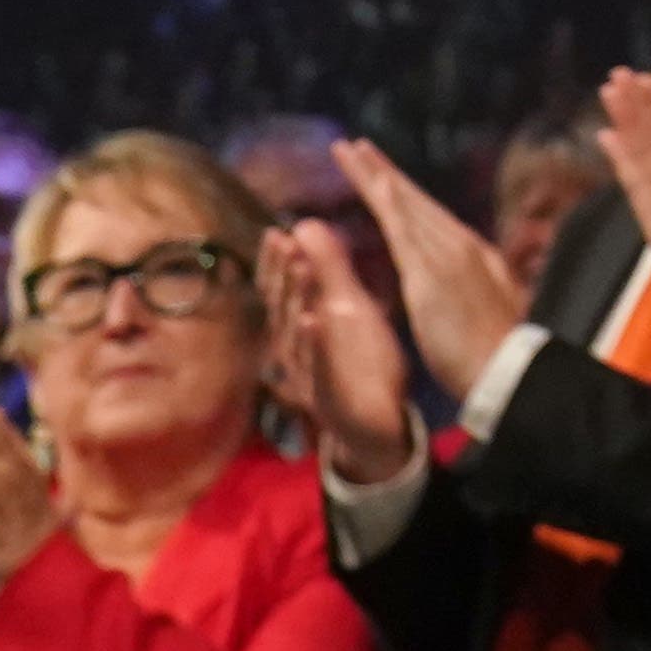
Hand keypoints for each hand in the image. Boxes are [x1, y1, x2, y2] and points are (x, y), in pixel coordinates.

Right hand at [262, 226, 421, 488]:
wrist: (376, 424)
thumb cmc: (359, 362)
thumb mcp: (349, 308)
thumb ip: (330, 270)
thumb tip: (306, 225)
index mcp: (299, 329)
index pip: (279, 292)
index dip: (275, 264)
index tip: (275, 232)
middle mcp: (295, 351)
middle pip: (283, 310)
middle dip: (285, 275)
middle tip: (286, 242)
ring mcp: (308, 375)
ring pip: (297, 336)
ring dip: (299, 300)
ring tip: (303, 268)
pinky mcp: (329, 396)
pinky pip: (319, 368)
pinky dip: (316, 344)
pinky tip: (313, 320)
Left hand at [332, 139, 531, 398]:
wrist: (506, 371)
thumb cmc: (492, 353)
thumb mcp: (483, 308)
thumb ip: (470, 286)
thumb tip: (461, 281)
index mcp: (469, 254)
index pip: (426, 215)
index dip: (401, 192)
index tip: (380, 172)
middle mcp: (459, 244)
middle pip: (413, 200)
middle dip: (383, 171)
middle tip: (355, 146)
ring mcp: (446, 255)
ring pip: (406, 205)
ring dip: (378, 175)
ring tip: (352, 151)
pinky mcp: (432, 273)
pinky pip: (408, 231)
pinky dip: (393, 203)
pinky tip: (379, 183)